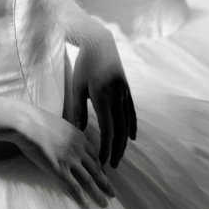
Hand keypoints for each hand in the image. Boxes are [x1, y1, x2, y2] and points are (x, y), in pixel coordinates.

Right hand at [16, 106, 115, 208]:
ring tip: (105, 204)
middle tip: (113, 194)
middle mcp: (79, 149)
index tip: (103, 176)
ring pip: (89, 181)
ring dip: (98, 194)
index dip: (100, 168)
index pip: (95, 156)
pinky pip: (74, 188)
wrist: (27, 123)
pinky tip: (87, 208)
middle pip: (96, 169)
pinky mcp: (59, 170)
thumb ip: (68, 135)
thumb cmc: (37, 121)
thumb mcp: (60, 125)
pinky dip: (82, 200)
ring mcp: (70, 160)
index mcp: (80, 137)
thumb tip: (66, 140)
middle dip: (105, 183)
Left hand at [72, 28, 136, 168]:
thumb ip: (78, 110)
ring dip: (124, 142)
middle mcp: (117, 97)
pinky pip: (131, 112)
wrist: (100, 43)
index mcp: (103, 97)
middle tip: (113, 166)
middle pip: (120, 130)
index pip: (108, 130)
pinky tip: (132, 138)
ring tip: (120, 156)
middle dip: (117, 150)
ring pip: (127, 123)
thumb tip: (78, 132)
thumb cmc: (84, 65)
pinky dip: (132, 126)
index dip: (107, 148)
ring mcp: (124, 93)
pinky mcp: (127, 89)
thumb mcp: (77, 86)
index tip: (103, 161)